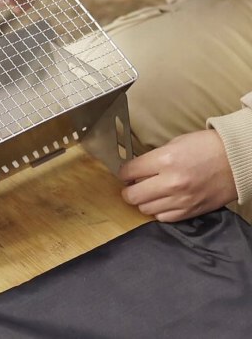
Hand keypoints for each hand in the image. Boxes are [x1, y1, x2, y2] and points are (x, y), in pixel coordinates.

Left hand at [119, 130, 237, 221]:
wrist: (237, 160)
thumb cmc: (207, 147)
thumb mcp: (174, 143)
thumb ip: (154, 158)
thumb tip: (136, 169)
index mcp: (165, 160)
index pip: (129, 172)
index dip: (123, 172)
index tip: (125, 173)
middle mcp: (170, 182)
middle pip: (132, 195)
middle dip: (128, 190)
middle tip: (131, 185)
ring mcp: (181, 199)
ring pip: (145, 209)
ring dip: (143, 201)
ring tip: (149, 192)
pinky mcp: (190, 211)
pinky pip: (163, 218)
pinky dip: (158, 210)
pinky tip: (163, 201)